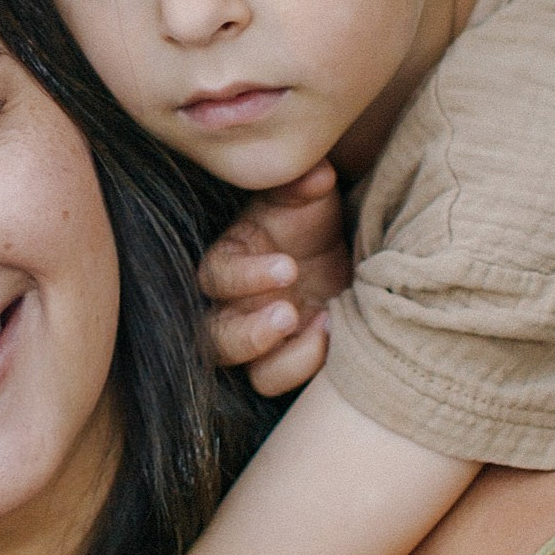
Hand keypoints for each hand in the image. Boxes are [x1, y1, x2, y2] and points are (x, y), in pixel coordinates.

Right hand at [199, 159, 346, 393]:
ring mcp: (259, 343)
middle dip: (249, 332)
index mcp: (230, 262)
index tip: (287, 266)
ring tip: (320, 327)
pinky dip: (304, 366)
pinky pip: (279, 381)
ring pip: (246, 369)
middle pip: (215, 338)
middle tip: (288, 313)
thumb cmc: (309, 226)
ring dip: (279, 358)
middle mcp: (234, 309)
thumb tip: (315, 173)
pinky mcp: (285, 363)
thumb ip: (303, 185)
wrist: (340, 257)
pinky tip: (336, 335)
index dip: (244, 277)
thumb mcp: (308, 199)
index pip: (214, 276)